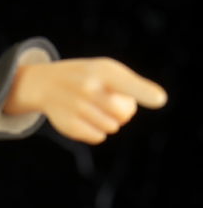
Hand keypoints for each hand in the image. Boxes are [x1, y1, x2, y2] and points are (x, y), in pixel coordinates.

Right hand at [4, 57, 167, 143]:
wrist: (46, 84)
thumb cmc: (87, 76)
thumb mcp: (107, 70)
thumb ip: (132, 84)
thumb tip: (159, 100)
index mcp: (102, 71)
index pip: (126, 83)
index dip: (144, 92)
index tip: (161, 100)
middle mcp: (89, 89)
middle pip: (124, 114)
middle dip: (123, 113)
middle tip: (113, 105)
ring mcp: (77, 108)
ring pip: (112, 128)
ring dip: (110, 123)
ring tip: (97, 110)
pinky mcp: (70, 125)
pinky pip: (98, 137)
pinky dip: (98, 132)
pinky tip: (87, 120)